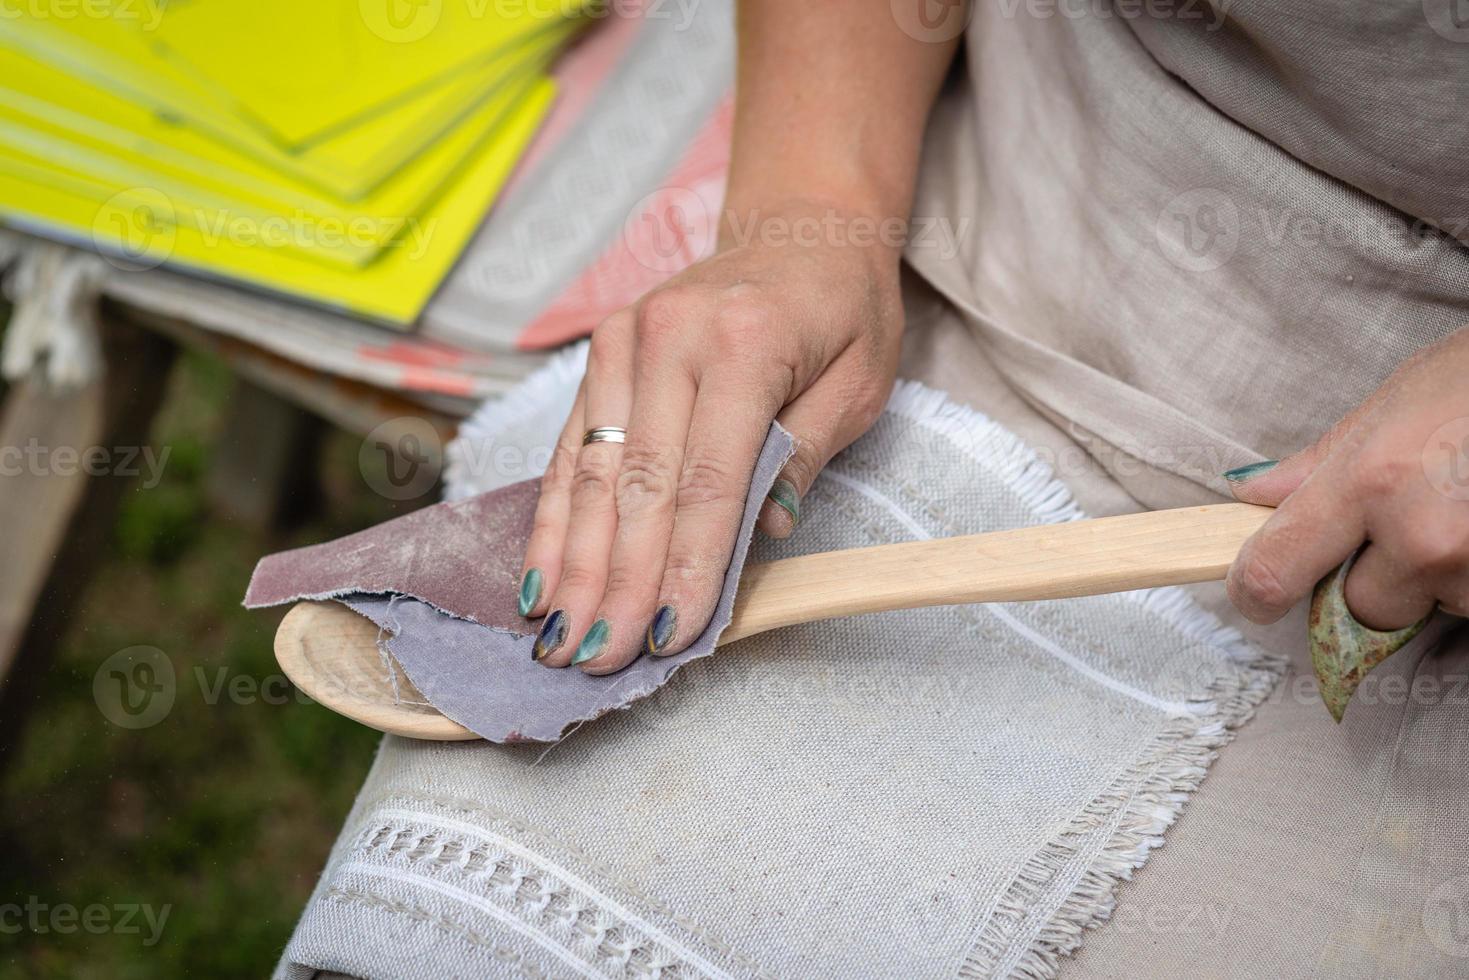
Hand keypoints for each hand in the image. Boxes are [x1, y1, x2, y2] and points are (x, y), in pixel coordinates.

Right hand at [517, 200, 903, 673]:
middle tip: (596, 658)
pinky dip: (554, 518)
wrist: (801, 226)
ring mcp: (625, 340)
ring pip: (591, 471)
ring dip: (571, 563)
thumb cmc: (842, 309)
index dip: (685, 565)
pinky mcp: (602, 351)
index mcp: (746, 342)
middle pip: (637, 484)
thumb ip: (804, 456)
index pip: (708, 480)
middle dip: (616, 582)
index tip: (666, 635)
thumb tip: (757, 537)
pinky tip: (539, 577)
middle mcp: (671, 336)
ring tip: (554, 638)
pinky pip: (571, 446)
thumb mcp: (859, 381)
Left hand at [1225, 328, 1468, 629]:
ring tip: (1460, 509)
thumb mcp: (1391, 404)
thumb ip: (1318, 463)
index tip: (1256, 593)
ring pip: (1427, 605)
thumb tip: (1252, 493)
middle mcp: (1422, 534)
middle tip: (1405, 520)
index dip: (1254, 591)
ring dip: (1435, 575)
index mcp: (1369, 482)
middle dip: (1373, 574)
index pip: (1275, 571)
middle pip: (1361, 605)